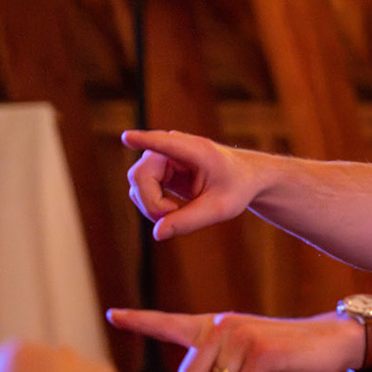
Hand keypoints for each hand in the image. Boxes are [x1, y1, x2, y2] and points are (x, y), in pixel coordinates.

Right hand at [123, 129, 263, 241]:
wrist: (243, 178)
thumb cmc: (236, 188)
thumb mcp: (219, 209)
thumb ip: (189, 221)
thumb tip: (157, 234)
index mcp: (195, 150)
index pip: (164, 143)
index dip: (144, 141)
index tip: (128, 137)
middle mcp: (173, 147)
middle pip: (140, 176)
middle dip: (152, 203)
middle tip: (174, 217)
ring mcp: (161, 156)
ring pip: (137, 184)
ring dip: (152, 206)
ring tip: (179, 213)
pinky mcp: (157, 168)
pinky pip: (140, 190)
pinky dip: (153, 205)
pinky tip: (174, 209)